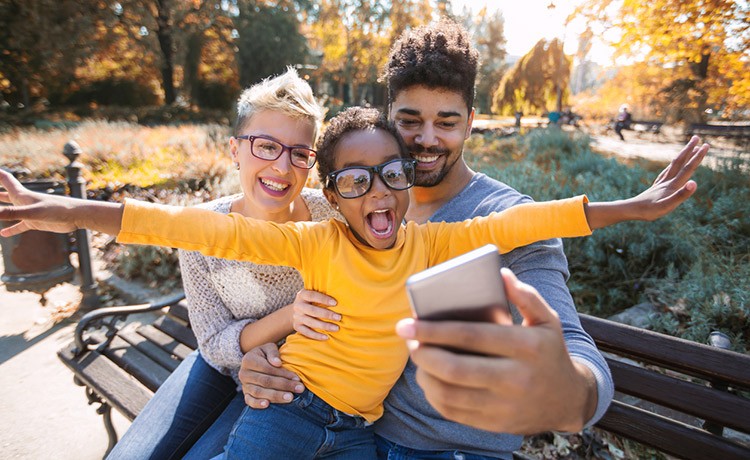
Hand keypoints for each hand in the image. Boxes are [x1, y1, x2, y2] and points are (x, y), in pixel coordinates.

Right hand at [0, 169, 78, 234]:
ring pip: (11, 210)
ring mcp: (29, 212)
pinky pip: (19, 226)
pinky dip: (11, 229)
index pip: (5, 179)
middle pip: (5, 194)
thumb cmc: (57, 210)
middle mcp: (24, 201)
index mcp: (22, 194)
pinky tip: (3, 234)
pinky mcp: (35, 223)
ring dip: (1, 210)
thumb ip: (13, 213)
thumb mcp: (33, 212)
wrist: (76, 216)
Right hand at [238, 343, 304, 408]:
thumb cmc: (265, 354)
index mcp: (248, 360)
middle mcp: (244, 373)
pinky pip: (250, 401)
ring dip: (275, 396)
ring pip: (259, 392)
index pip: (268, 368)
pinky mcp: (246, 394)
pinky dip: (257, 404)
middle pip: (265, 381)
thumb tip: (277, 363)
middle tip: (299, 389)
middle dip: (284, 385)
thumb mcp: (269, 348)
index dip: (283, 374)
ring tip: (290, 397)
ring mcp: (244, 385)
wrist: (255, 362)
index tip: (297, 378)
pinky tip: (267, 405)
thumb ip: (273, 353)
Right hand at [292, 289, 339, 340]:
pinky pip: (306, 332)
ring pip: (310, 322)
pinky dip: (316, 335)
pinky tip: (326, 337)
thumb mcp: (314, 293)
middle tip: (339, 317)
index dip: (323, 299)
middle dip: (327, 314)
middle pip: (312, 310)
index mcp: (302, 295)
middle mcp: (298, 305)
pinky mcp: (296, 326)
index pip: (312, 296)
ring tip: (336, 328)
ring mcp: (296, 317)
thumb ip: (323, 293)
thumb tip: (341, 296)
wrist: (297, 309)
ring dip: (324, 326)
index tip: (335, 303)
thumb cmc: (312, 300)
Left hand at [396, 268, 595, 433]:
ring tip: (418, 356)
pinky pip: (453, 412)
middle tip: (408, 339)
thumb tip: (501, 273)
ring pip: (449, 394)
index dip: (435, 330)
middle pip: (455, 369)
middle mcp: (516, 379)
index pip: (472, 336)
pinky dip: (434, 395)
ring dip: (424, 375)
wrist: (568, 400)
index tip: (409, 323)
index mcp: (527, 347)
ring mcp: (505, 406)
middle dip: (423, 353)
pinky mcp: (495, 424)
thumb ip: (526, 296)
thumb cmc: (549, 352)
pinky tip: (428, 378)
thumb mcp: (548, 320)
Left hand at [629, 135, 708, 219]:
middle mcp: (667, 181)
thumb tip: (694, 183)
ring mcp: (661, 183)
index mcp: (672, 185)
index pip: (688, 168)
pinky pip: (665, 173)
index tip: (706, 145)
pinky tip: (671, 167)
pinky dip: (671, 167)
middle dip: (689, 150)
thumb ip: (681, 195)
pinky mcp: (656, 187)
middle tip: (696, 137)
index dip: (698, 157)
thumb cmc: (649, 211)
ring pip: (673, 166)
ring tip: (689, 148)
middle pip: (679, 162)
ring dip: (682, 156)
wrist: (631, 210)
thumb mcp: (667, 206)